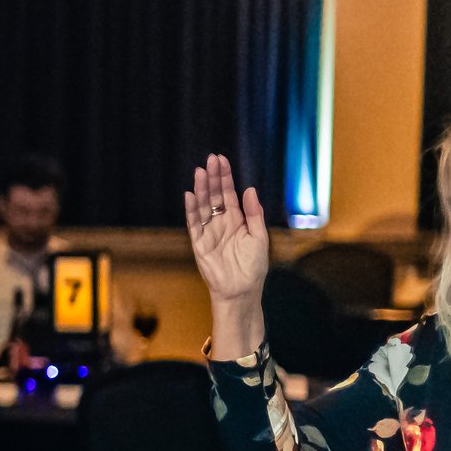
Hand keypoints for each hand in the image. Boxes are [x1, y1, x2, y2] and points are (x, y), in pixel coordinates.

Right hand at [183, 154, 269, 305]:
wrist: (242, 290)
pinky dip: (191, 210)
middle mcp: (221, 223)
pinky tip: (191, 195)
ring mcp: (209, 233)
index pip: (228, 194)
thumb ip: (254, 213)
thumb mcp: (260, 237)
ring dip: (201, 189)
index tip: (221, 160)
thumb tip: (249, 189)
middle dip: (213, 178)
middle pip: (214, 196)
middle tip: (210, 159)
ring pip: (203, 206)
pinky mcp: (199, 244)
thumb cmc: (253, 266)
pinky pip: (194, 224)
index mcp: (236, 220)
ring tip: (200, 172)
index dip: (225, 177)